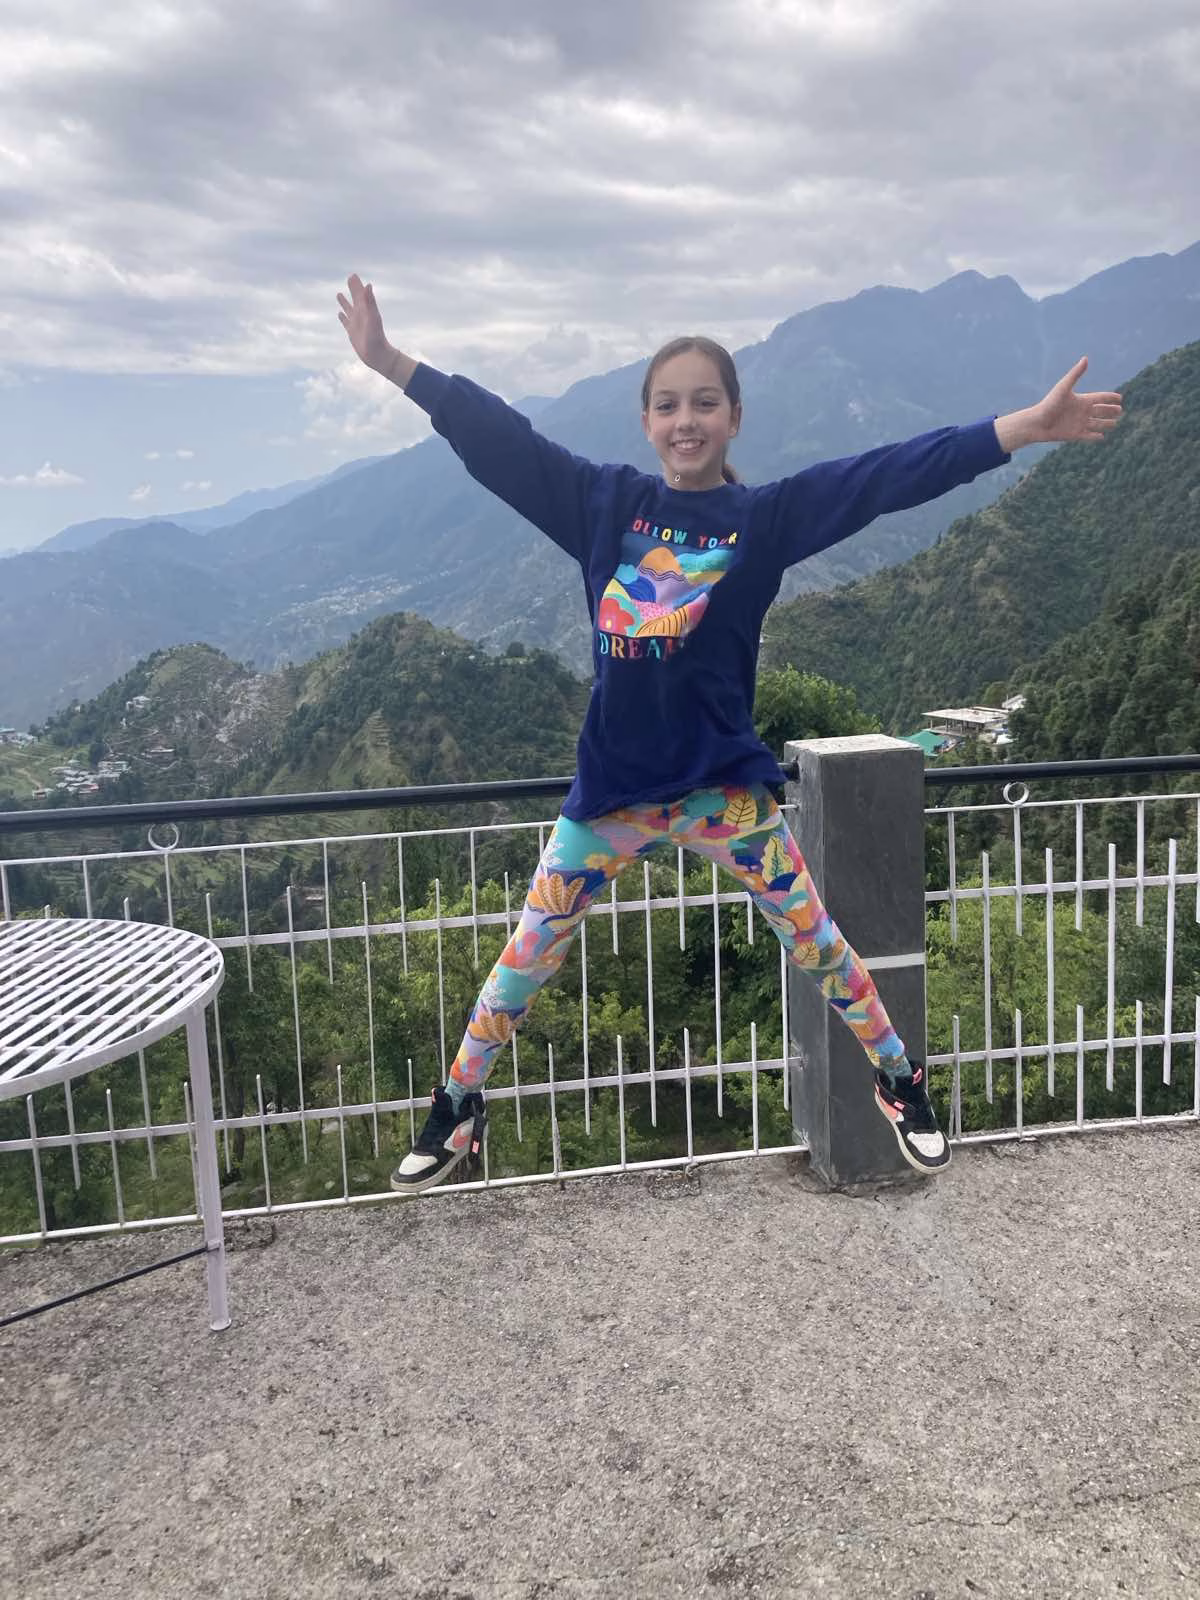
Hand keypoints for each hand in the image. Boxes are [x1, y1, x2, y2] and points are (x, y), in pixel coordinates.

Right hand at [337, 273, 393, 374]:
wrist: (377, 355)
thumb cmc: (376, 337)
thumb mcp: (373, 317)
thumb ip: (370, 301)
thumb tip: (368, 285)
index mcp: (366, 309)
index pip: (361, 293)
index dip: (357, 284)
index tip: (353, 275)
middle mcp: (361, 314)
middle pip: (355, 298)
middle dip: (353, 289)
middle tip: (350, 278)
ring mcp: (356, 323)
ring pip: (349, 309)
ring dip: (344, 301)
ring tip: (339, 294)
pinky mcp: (352, 332)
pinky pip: (345, 321)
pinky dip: (342, 317)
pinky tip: (339, 314)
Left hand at [996, 357, 1122, 451]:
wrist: (1037, 423)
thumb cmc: (1049, 404)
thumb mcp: (1064, 388)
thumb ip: (1075, 374)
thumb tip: (1085, 358)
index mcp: (1081, 400)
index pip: (1100, 398)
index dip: (1110, 397)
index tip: (1120, 398)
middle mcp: (1081, 412)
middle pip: (1100, 411)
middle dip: (1110, 411)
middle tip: (1120, 410)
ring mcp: (1078, 424)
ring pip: (1096, 424)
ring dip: (1106, 424)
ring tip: (1115, 424)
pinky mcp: (1074, 435)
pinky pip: (1088, 436)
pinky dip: (1095, 436)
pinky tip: (1102, 437)